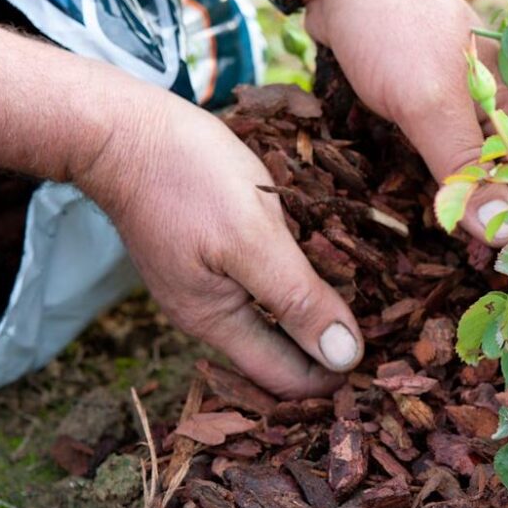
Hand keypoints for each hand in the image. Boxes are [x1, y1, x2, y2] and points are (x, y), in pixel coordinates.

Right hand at [76, 90, 362, 397]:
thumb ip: (297, 299)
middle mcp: (208, 311)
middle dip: (327, 347)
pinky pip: (258, 279)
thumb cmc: (188, 177)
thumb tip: (344, 359)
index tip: (382, 362)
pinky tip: (324, 259)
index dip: (332, 378)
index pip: (285, 378)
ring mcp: (203, 279)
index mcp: (217, 320)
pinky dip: (293, 279)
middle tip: (387, 330)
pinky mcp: (205, 249)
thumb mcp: (253, 238)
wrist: (121, 129)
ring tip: (369, 295)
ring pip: (271, 314)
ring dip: (313, 311)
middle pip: (279, 351)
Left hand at [298, 0, 507, 244]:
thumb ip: (465, 167)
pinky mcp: (418, 104)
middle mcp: (492, 103)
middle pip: (504, 176)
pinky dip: (430, 184)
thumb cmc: (393, 27)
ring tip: (457, 259)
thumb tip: (504, 233)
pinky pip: (432, 154)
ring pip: (467, 168)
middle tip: (484, 277)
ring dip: (462, 208)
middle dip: (497, 223)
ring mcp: (454, 102)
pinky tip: (423, 214)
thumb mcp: (430, 103)